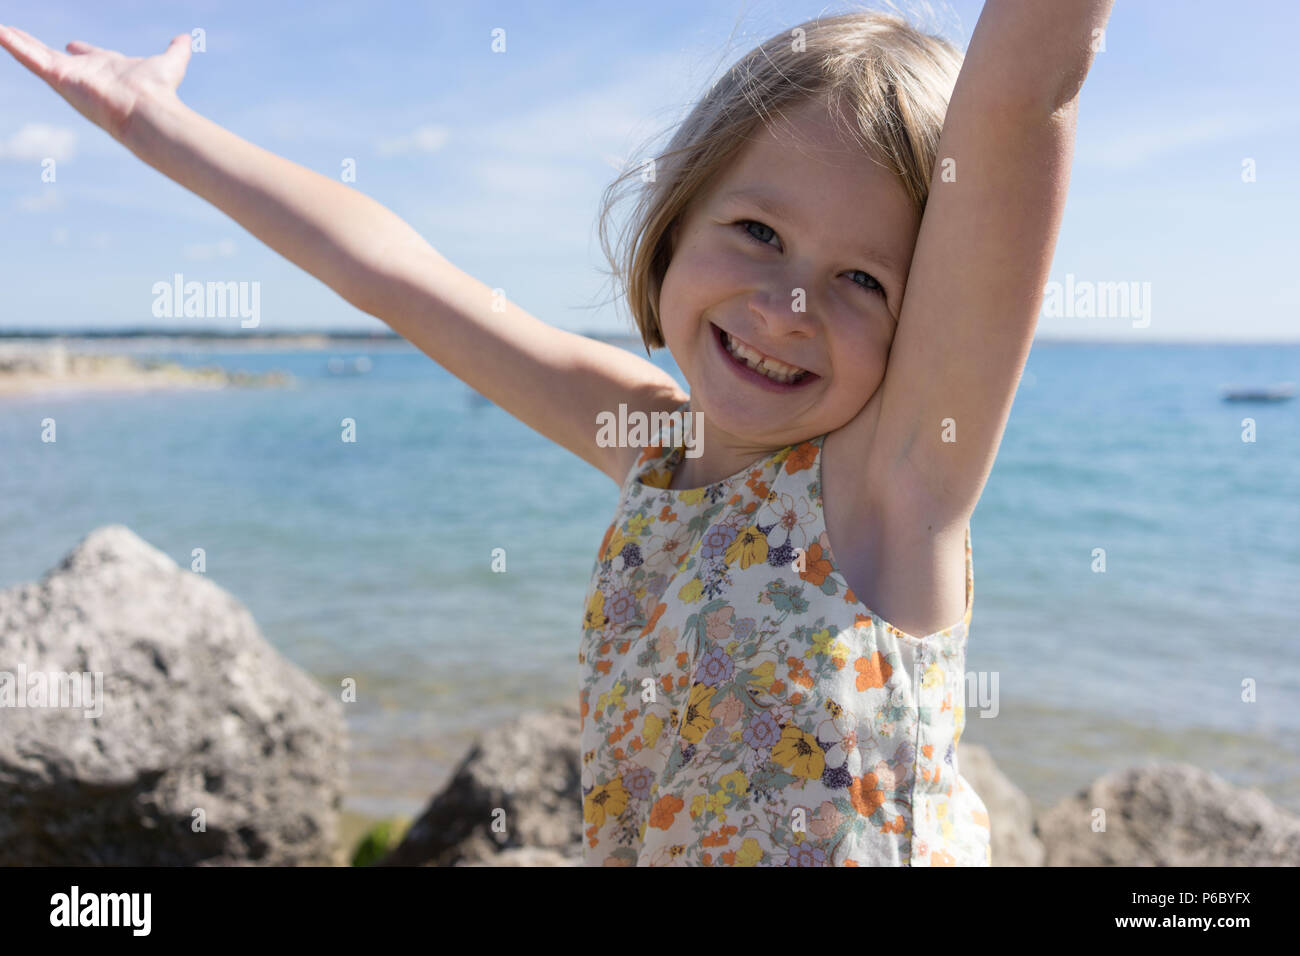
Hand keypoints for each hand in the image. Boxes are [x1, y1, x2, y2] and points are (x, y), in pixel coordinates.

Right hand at [0, 24, 191, 143]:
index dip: (81, 51)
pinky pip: (28, 56)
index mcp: (106, 68)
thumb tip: (187, 39)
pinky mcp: (58, 76)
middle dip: (35, 45)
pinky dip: (11, 43)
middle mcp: (85, 74)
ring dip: (15, 42)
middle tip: (15, 33)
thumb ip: (176, 51)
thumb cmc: (157, 91)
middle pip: (54, 56)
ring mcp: (69, 77)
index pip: (89, 57)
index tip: (71, 45)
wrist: (147, 110)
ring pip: (35, 55)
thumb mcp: (169, 63)